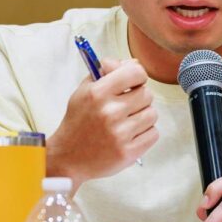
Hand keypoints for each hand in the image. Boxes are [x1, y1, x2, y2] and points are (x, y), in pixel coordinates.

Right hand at [47, 58, 158, 185]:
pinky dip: (145, 133)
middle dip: (139, 98)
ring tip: (128, 121)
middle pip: (147, 94)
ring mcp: (120, 134)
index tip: (133, 83)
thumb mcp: (84, 91)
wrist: (68, 158)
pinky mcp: (128, 152)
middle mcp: (110, 112)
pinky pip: (153, 134)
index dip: (138, 76)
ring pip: (152, 114)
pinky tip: (131, 135)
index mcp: (98, 93)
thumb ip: (106, 72)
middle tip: (127, 106)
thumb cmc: (78, 122)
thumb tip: (132, 63)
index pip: (136, 72)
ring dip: (143, 116)